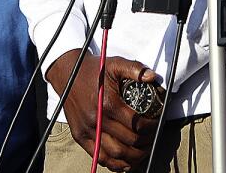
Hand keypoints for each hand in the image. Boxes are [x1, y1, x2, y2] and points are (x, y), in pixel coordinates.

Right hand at [45, 48, 159, 171]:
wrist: (68, 74)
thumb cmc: (95, 70)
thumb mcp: (116, 64)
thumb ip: (136, 69)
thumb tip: (153, 77)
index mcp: (108, 104)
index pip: (136, 124)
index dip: (151, 128)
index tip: (157, 124)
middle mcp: (97, 120)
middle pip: (128, 142)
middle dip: (145, 143)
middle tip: (153, 138)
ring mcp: (87, 131)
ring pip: (115, 154)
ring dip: (133, 157)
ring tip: (143, 151)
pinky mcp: (80, 136)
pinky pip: (98, 156)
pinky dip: (114, 164)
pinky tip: (125, 162)